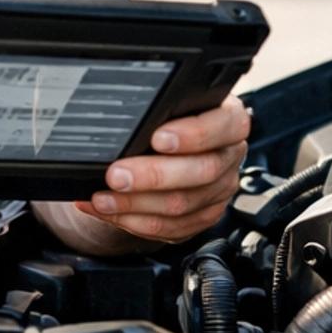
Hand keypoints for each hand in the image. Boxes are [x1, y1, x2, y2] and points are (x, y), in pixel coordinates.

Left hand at [32, 96, 250, 253]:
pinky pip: (170, 228)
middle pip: (202, 171)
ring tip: (102, 197)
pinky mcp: (202, 217)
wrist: (163, 147)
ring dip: (134, 204)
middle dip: (153, 175)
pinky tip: (107, 210)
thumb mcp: (167, 103)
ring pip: (182, 206)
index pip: (226, 125)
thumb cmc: (165, 119)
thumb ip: (156, 107)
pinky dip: (132, 221)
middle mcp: (229, 156)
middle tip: (116, 174)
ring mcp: (218, 190)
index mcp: (228, 120)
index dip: (194, 134)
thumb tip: (120, 116)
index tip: (157, 138)